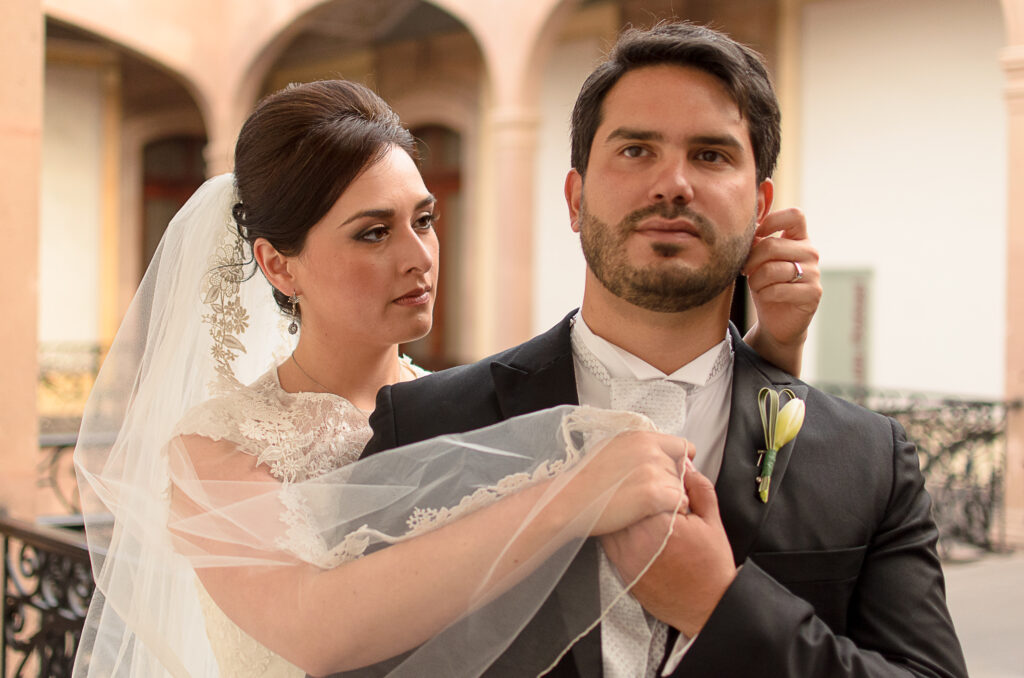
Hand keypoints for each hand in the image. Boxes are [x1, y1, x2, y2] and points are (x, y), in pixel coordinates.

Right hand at [556, 430, 693, 536]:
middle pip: (681, 469)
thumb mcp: (610, 449)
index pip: (681, 446)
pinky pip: (680, 502)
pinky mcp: (653, 493)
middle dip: (671, 482)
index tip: (671, 474)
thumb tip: (653, 450)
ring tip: (645, 505)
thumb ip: (636, 447)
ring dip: (671, 498)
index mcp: (641, 437)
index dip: (678, 462)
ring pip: (681, 487)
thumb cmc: (585, 481)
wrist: (570, 501)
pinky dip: (672, 511)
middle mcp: (651, 449)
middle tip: (648, 494)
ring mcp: (653, 470)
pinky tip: (653, 513)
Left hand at [601, 464, 735, 636]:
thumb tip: (686, 467)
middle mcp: (639, 540)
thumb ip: (699, 489)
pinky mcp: (620, 567)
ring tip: (630, 499)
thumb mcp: (713, 522)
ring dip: (619, 506)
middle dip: (632, 489)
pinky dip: (615, 525)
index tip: (657, 473)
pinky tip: (626, 520)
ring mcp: (626, 555)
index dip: (650, 475)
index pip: (645, 486)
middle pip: (624, 500)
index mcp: (663, 525)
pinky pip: (608, 537)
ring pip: (612, 517)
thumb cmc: (711, 569)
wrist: (706, 606)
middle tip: (639, 482)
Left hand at [742, 208, 821, 358]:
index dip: (771, 221)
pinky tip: (766, 296)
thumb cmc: (766, 284)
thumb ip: (756, 241)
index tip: (756, 237)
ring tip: (755, 285)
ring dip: (755, 280)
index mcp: (799, 238)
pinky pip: (778, 289)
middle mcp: (810, 252)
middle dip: (751, 259)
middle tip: (745, 270)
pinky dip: (765, 294)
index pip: (795, 215)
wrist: (777, 320)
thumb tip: (749, 226)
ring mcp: (814, 273)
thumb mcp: (758, 260)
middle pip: (773, 245)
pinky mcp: (813, 293)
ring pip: (772, 269)